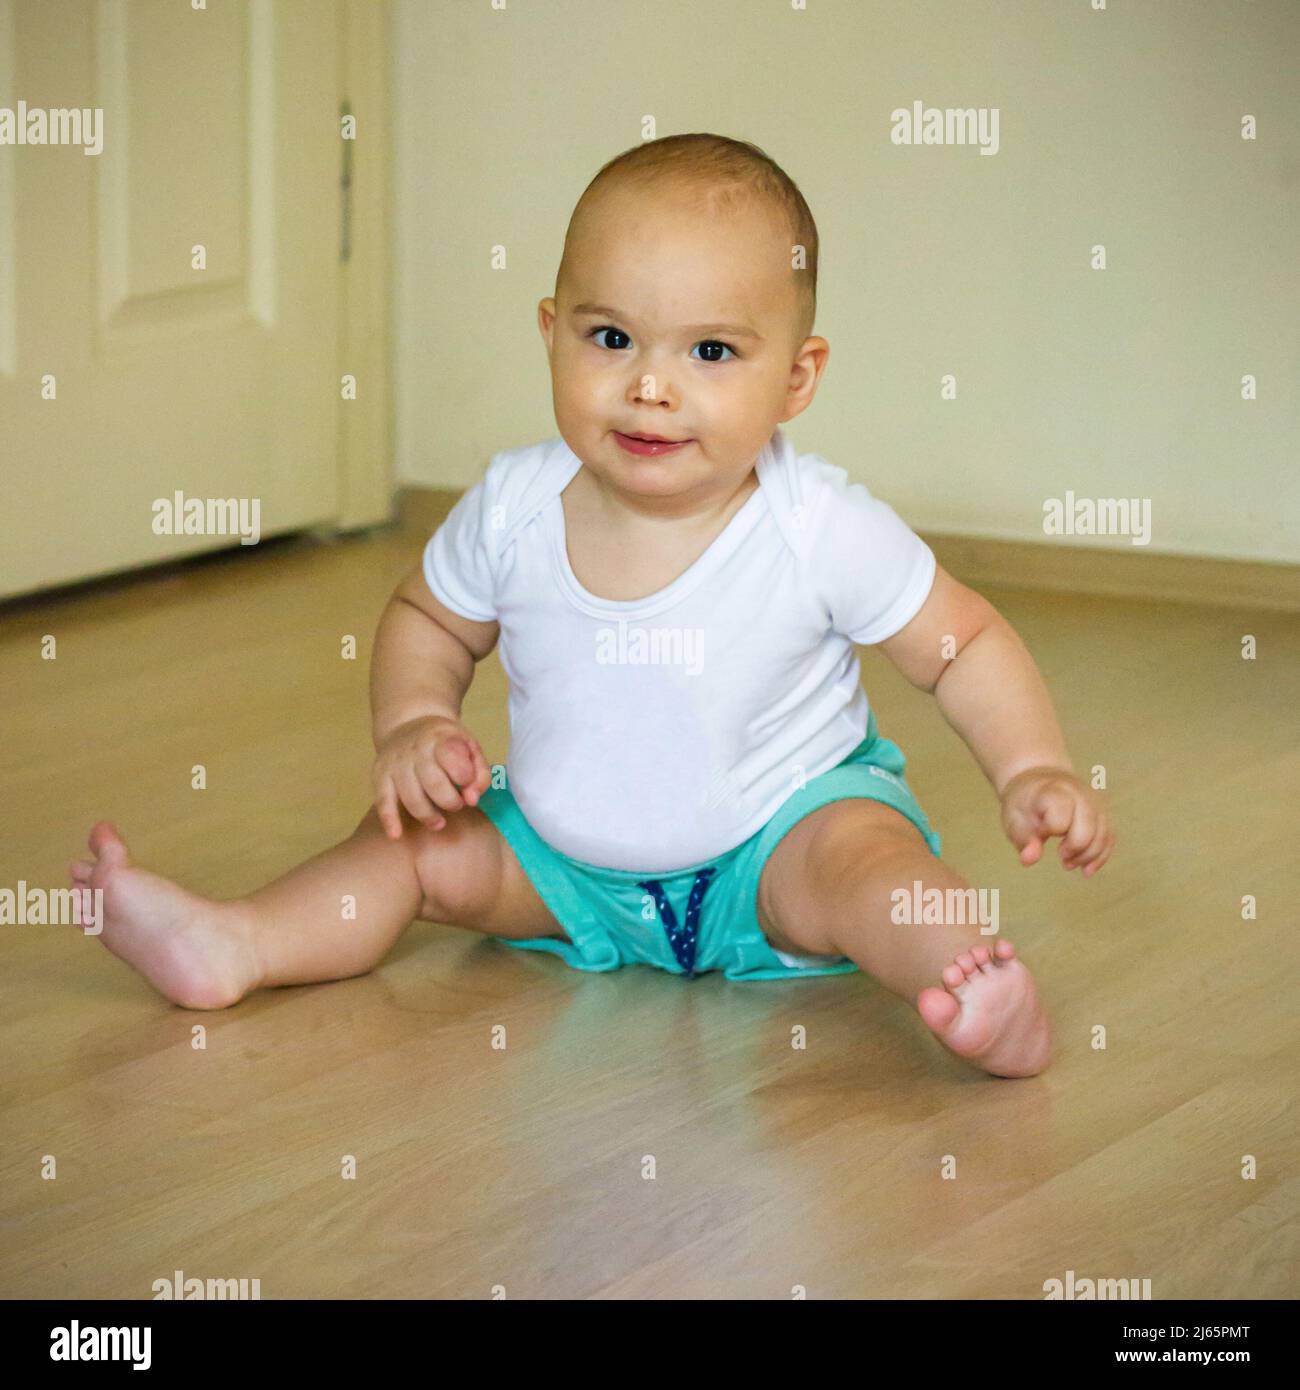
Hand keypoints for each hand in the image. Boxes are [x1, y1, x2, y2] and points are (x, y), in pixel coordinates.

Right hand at [372, 715, 491, 838]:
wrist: (408, 723)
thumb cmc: (445, 741)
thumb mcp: (469, 746)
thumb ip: (480, 772)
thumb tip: (472, 799)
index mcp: (440, 738)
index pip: (454, 762)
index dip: (465, 779)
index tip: (467, 784)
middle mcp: (415, 750)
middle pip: (434, 784)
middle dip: (450, 802)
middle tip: (456, 805)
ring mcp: (395, 763)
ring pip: (411, 797)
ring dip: (428, 816)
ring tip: (438, 822)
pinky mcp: (380, 775)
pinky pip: (383, 800)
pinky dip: (389, 819)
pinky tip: (395, 834)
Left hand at [1000, 767, 1113, 876]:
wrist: (1039, 779)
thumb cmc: (1025, 802)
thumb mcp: (1014, 817)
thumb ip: (1023, 838)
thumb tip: (1029, 860)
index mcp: (1054, 792)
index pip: (1060, 819)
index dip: (1049, 832)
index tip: (1039, 833)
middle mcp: (1080, 795)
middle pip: (1088, 830)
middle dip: (1075, 850)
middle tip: (1061, 857)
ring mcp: (1095, 803)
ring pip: (1102, 835)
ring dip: (1087, 857)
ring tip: (1068, 864)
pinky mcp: (1102, 814)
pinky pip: (1109, 838)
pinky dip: (1099, 857)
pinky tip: (1086, 870)